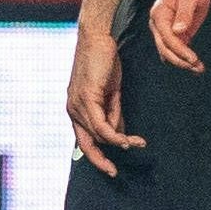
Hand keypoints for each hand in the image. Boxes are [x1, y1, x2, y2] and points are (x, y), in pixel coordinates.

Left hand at [68, 29, 145, 176]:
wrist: (98, 37)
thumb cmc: (104, 61)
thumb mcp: (110, 93)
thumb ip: (113, 113)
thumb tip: (120, 134)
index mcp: (76, 109)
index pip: (84, 141)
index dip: (97, 157)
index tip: (110, 168)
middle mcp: (73, 110)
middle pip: (87, 144)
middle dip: (101, 160)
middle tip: (114, 172)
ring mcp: (77, 105)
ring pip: (98, 136)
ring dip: (119, 143)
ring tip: (137, 144)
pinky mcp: (87, 98)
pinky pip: (101, 126)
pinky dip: (115, 135)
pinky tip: (128, 140)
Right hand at [149, 0, 210, 73]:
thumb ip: (184, 13)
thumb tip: (178, 32)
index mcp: (158, 14)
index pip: (166, 37)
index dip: (179, 49)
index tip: (193, 58)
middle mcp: (158, 25)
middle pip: (165, 49)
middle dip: (180, 60)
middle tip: (197, 67)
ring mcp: (165, 32)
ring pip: (169, 53)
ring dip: (183, 63)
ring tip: (200, 69)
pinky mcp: (175, 35)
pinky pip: (177, 51)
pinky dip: (185, 59)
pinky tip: (197, 66)